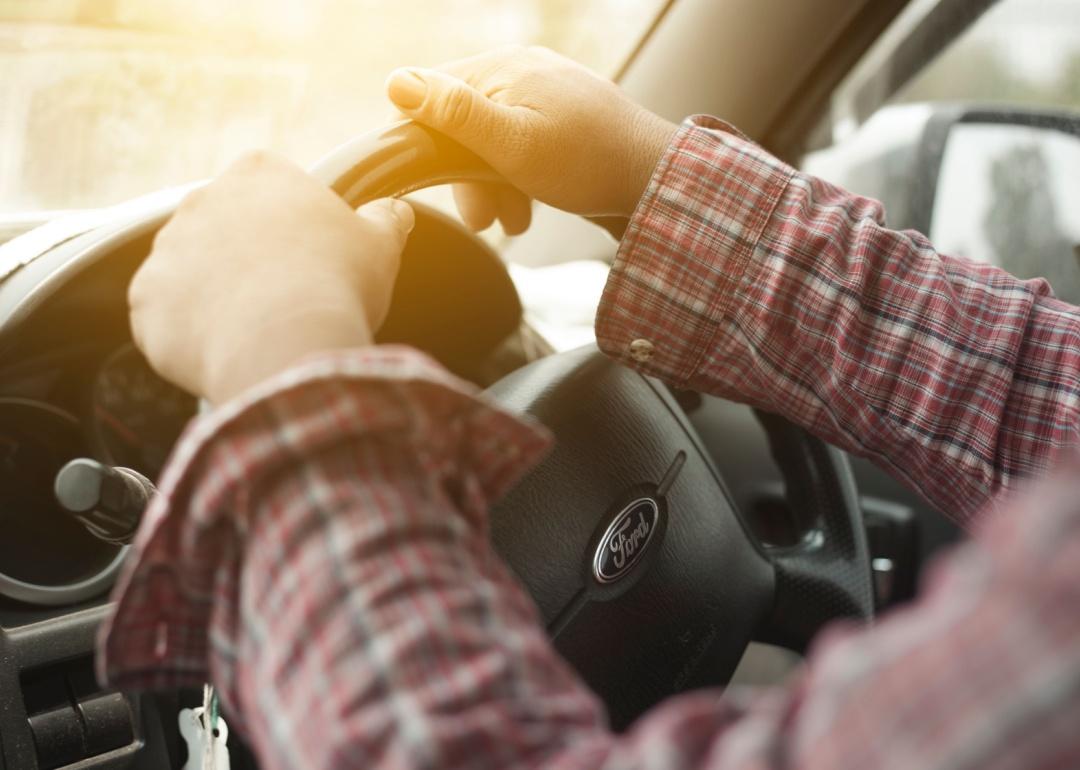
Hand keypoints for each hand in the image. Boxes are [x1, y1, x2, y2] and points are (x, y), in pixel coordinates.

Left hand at [128, 152, 413, 403]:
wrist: (286, 342)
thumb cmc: (337, 285)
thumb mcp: (380, 245)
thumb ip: (386, 220)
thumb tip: (395, 211)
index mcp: (258, 174)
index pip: (267, 186)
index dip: (289, 224)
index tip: (307, 255)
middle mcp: (201, 200)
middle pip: (222, 228)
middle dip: (245, 259)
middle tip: (283, 297)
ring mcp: (166, 251)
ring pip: (190, 274)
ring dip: (214, 296)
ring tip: (255, 330)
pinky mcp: (145, 301)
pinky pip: (164, 318)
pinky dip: (187, 335)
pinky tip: (223, 351)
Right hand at [386, 46, 676, 233]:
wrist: (655, 179)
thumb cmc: (587, 162)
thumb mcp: (512, 143)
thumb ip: (454, 113)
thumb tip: (395, 81)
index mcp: (501, 67)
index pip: (429, 92)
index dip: (425, 141)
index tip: (442, 184)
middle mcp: (519, 68)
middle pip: (461, 120)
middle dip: (467, 175)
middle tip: (484, 218)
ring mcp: (542, 89)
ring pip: (491, 136)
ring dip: (493, 183)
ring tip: (513, 219)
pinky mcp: (560, 112)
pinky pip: (520, 140)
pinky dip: (518, 174)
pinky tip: (530, 204)